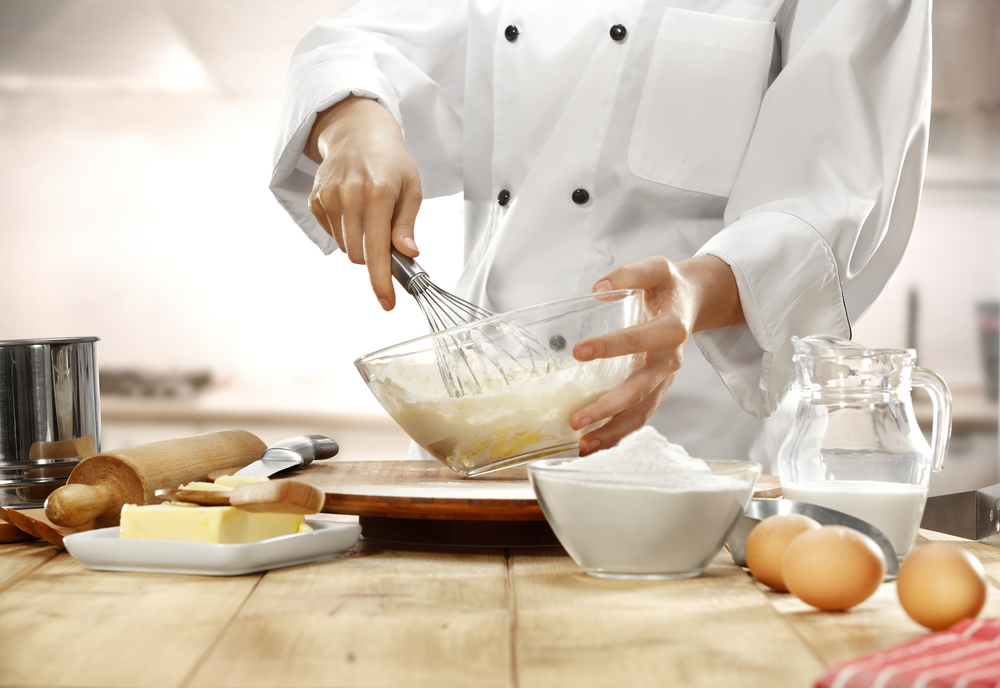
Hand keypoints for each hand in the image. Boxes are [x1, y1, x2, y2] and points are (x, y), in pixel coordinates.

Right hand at [305, 96, 422, 310]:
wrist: (357, 132)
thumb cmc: (390, 162)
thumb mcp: (411, 189)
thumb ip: (407, 224)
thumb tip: (409, 254)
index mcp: (377, 193)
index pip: (377, 250)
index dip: (381, 282)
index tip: (387, 303)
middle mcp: (349, 195)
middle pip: (359, 255)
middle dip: (374, 257)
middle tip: (387, 237)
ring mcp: (328, 197)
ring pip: (345, 247)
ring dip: (360, 242)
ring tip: (370, 215)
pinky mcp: (315, 199)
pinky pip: (332, 233)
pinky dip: (345, 230)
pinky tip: (353, 208)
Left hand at [569, 255, 744, 453]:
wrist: (694, 302)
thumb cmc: (669, 285)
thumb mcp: (655, 268)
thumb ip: (629, 275)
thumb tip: (598, 289)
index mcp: (671, 329)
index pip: (638, 339)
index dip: (610, 346)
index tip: (579, 351)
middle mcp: (670, 361)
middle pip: (640, 389)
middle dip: (609, 407)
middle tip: (577, 419)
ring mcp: (664, 380)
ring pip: (641, 413)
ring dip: (612, 431)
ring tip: (582, 445)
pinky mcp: (656, 390)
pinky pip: (639, 417)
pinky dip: (618, 434)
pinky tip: (592, 445)